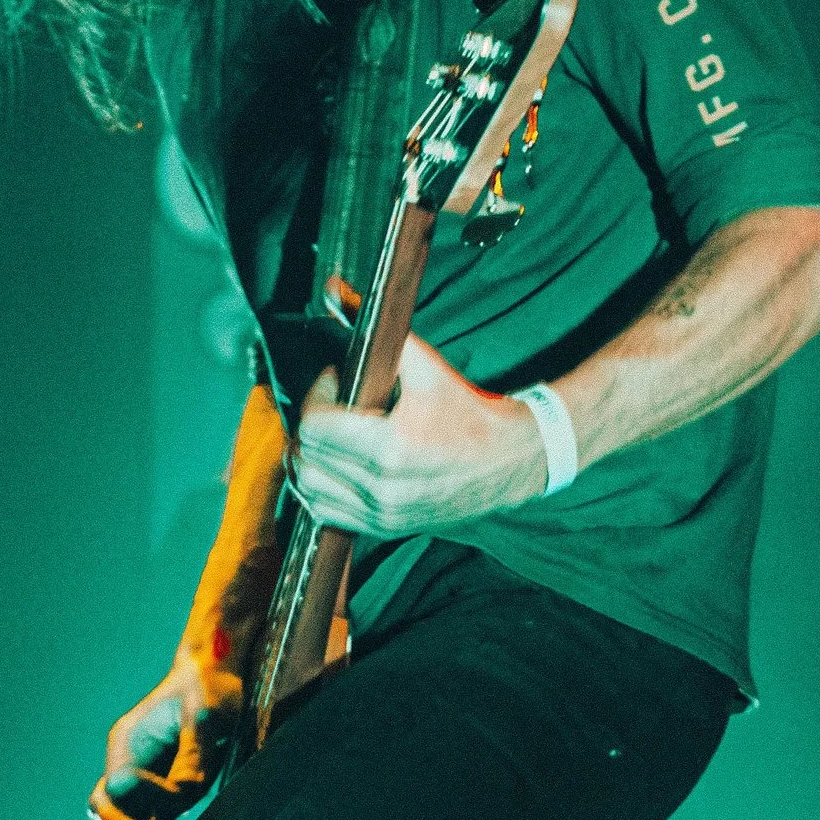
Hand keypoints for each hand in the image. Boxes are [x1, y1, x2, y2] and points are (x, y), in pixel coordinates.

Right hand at [89, 640, 246, 819]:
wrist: (214, 674)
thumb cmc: (209, 688)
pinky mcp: (162, 789)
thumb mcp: (205, 716)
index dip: (142, 800)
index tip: (174, 800)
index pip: (119, 786)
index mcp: (128, 742)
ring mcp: (142, 778)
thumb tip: (185, 795)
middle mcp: (128, 763)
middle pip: (106, 809)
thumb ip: (193, 756)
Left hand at [293, 332, 546, 536]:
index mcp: (391, 449)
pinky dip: (320, 487)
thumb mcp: (426, 366)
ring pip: (308, 489)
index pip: (316, 427)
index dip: (318, 395)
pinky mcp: (386, 527)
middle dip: (311, 424)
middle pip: (306, 457)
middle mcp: (384, 489)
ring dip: (308, 458)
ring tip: (330, 436)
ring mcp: (384, 514)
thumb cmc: (471, 413)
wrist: (513, 462)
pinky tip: (335, 465)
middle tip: (333, 405)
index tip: (336, 381)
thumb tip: (334, 292)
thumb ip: (378, 331)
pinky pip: (326, 513)